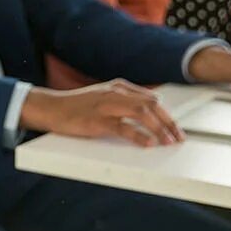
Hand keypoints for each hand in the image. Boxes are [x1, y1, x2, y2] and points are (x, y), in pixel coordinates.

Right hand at [19, 79, 184, 146]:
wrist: (51, 107)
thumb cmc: (76, 106)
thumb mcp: (104, 98)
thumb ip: (124, 102)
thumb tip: (146, 113)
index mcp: (119, 87)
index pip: (151, 100)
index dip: (166, 115)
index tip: (176, 129)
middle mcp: (115, 93)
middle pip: (151, 106)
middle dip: (168, 122)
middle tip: (178, 137)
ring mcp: (107, 106)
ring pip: (141, 114)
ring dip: (159, 129)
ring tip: (168, 142)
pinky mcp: (98, 121)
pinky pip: (124, 128)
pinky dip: (139, 136)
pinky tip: (148, 144)